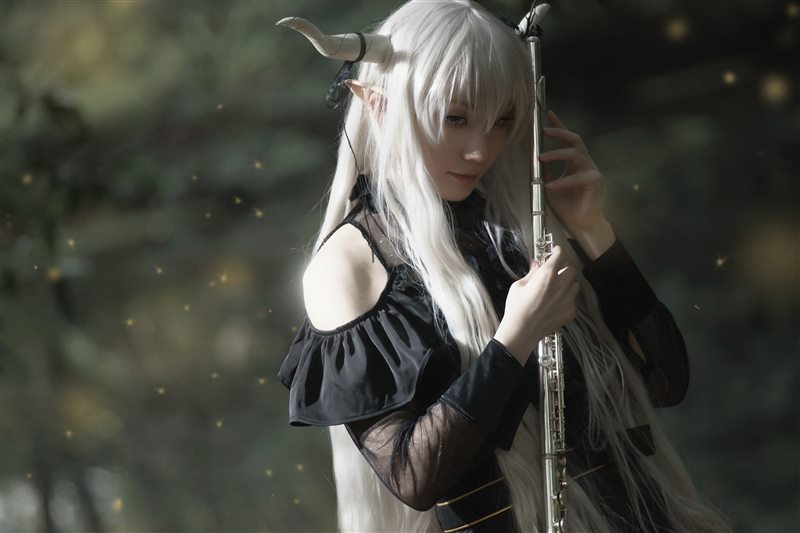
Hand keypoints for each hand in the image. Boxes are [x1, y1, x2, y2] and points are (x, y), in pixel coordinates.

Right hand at [494, 245, 578, 364]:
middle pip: (571, 269)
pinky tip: (556, 304)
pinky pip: (573, 300)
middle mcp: (561, 285)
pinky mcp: (570, 312)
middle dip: (563, 268)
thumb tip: (536, 265)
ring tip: (557, 288)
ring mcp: (568, 299)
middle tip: (554, 273)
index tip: (556, 251)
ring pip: (575, 284)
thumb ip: (531, 273)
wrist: (521, 331)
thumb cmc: (516, 308)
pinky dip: (567, 299)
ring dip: (568, 283)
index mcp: (547, 275)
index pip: (560, 255)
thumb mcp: (518, 286)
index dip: (558, 251)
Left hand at [539, 110, 607, 236]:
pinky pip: (576, 177)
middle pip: (574, 140)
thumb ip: (545, 173)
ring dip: (556, 154)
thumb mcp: (550, 187)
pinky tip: (550, 186)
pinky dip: (562, 181)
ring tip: (541, 157)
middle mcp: (585, 163)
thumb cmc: (568, 207)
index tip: (548, 114)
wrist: (582, 225)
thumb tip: (533, 160)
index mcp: (575, 163)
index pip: (567, 140)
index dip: (559, 126)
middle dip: (559, 131)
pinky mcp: (595, 181)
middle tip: (544, 129)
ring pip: (575, 154)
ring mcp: (591, 170)